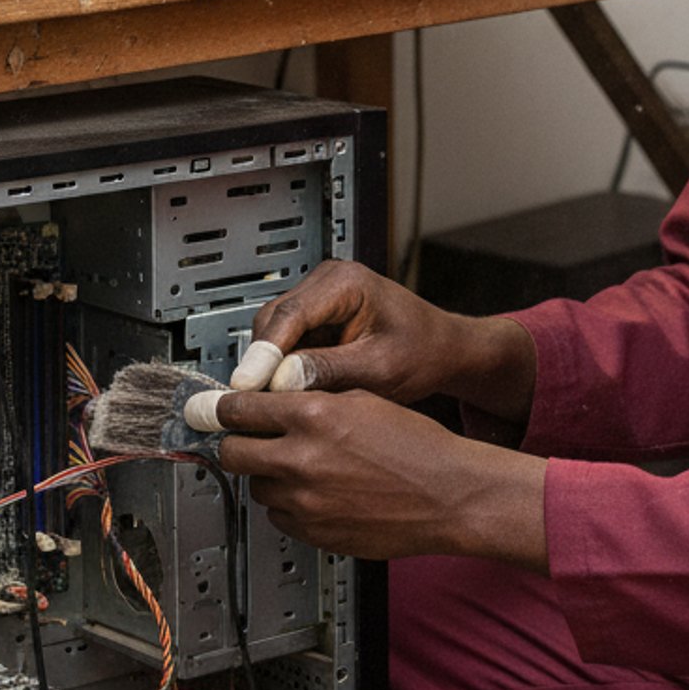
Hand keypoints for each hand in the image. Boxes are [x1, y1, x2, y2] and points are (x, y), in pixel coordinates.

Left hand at [214, 387, 547, 566]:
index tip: (208, 408)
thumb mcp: (362, 398)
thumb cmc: (416, 445)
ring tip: (302, 466)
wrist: (448, 494)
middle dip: (236, 442)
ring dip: (268, 474)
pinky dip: (290, 503)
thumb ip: (311, 398)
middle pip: (232, 451)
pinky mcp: (313, 532)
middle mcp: (302, 458)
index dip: (221, 407)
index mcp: (314, 415)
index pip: (239, 408)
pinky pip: (279, 516)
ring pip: (256, 485)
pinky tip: (319, 492)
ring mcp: (304, 500)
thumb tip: (271, 399)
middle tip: (245, 438)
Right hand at [235, 259, 536, 425]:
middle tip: (258, 406)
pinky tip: (295, 395)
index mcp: (346, 283)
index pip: (289, 316)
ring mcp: (319, 299)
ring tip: (282, 404)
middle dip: (264, 364)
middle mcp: (326, 283)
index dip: (263, 354)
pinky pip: (287, 344)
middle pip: (273, 323)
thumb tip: (281, 381)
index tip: (245, 386)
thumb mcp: (380, 368)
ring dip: (274, 369)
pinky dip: (286, 369)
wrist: (443, 348)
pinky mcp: (316, 319)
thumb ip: (331, 370)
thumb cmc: (425, 351)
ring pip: (274, 335)